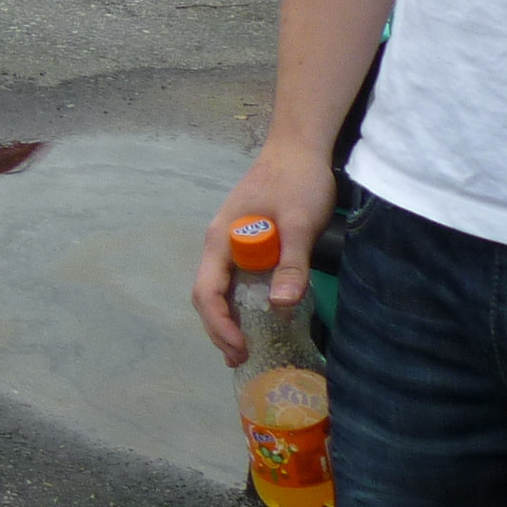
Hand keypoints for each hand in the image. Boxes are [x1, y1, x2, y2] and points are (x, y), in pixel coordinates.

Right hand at [192, 141, 335, 365]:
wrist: (300, 147)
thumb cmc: (297, 181)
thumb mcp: (300, 222)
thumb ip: (291, 263)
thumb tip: (281, 306)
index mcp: (221, 240)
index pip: (207, 292)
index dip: (220, 325)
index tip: (241, 348)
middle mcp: (218, 243)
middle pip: (206, 294)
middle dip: (219, 330)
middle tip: (241, 359)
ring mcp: (230, 242)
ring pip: (218, 288)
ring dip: (226, 320)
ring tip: (244, 347)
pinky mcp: (245, 240)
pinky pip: (233, 279)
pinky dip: (238, 304)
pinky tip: (256, 316)